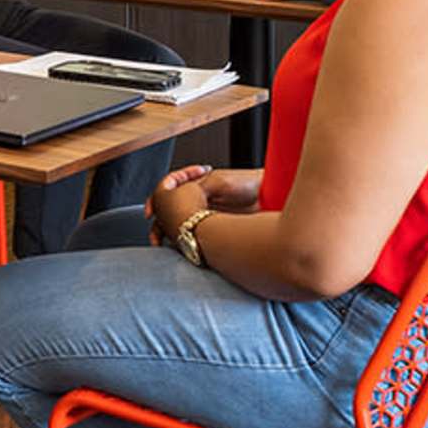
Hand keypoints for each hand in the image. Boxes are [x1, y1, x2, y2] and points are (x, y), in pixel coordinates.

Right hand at [147, 168, 261, 252]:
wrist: (275, 197)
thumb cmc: (253, 184)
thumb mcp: (220, 181)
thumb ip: (197, 186)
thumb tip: (177, 194)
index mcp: (200, 186)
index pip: (170, 192)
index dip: (157, 200)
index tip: (152, 210)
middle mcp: (202, 202)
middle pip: (172, 211)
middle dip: (160, 221)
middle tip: (155, 233)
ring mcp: (209, 216)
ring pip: (181, 225)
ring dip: (170, 234)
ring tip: (163, 242)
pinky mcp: (219, 230)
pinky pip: (196, 236)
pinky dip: (185, 240)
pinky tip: (182, 246)